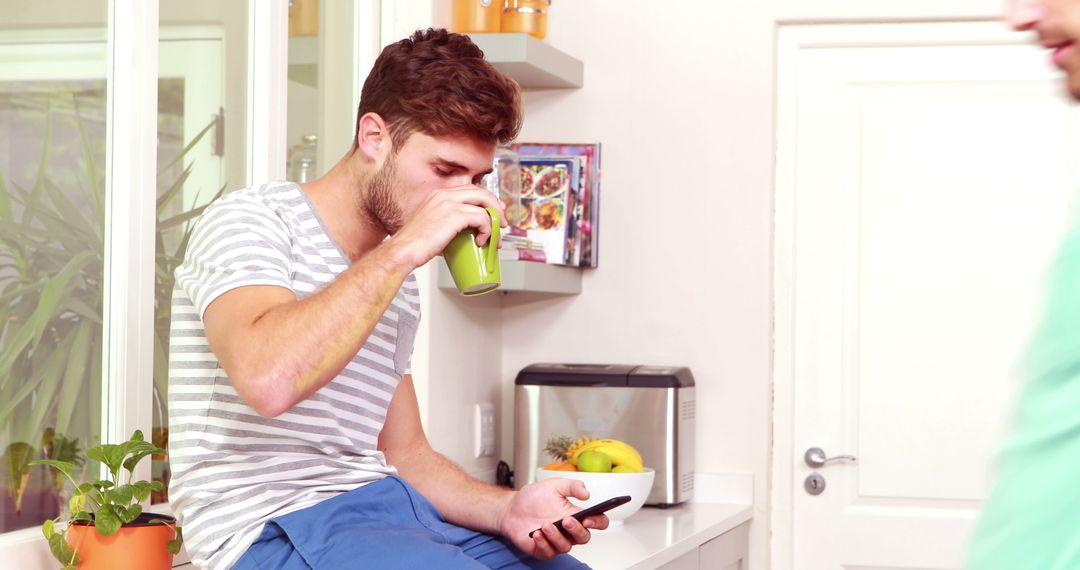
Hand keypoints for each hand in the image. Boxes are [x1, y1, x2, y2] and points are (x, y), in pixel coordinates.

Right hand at [387, 185, 506, 269]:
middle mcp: (444, 195)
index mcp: (438, 195)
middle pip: (481, 192)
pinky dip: (487, 230)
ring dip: (495, 221)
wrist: (403, 250)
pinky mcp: (454, 215)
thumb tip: (461, 236)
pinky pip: (482, 218)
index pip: (469, 189)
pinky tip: (482, 241)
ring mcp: (449, 203)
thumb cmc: (414, 244)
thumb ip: (445, 224)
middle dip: (496, 206)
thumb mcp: (431, 227)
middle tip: (502, 221)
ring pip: (485, 204)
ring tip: (496, 236)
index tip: (495, 210)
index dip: (486, 199)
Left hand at [498, 478, 609, 559]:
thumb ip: (572, 486)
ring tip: (546, 524)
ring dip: (557, 536)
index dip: (598, 522)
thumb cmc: (533, 498)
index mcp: (575, 514)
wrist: (511, 508)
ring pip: (566, 546)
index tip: (590, 518)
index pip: (596, 521)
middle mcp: (568, 530)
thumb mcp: (554, 485)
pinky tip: (536, 534)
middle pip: (584, 537)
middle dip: (576, 530)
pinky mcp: (543, 550)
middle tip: (567, 520)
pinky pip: (548, 552)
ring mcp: (556, 541)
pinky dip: (543, 543)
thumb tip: (586, 492)